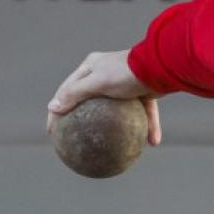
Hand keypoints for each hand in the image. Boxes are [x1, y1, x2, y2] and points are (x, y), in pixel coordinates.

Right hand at [46, 49, 161, 144]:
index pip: (67, 90)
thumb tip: (53, 108)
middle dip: (83, 121)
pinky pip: (144, 112)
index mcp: (91, 67)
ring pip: (118, 110)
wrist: (161, 66)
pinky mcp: (143, 91)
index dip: (57, 109)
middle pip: (90, 102)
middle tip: (76, 141)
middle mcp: (107, 73)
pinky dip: (148, 127)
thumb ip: (75, 94)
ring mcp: (126, 83)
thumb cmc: (126, 72)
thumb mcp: (97, 82)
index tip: (52, 132)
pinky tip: (152, 143)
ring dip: (117, 127)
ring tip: (110, 147)